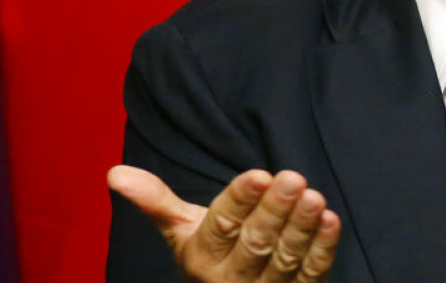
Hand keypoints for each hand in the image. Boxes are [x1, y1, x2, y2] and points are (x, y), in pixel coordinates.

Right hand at [108, 165, 339, 281]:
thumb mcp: (181, 229)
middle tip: (293, 177)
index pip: (221, 225)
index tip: (258, 174)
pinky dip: (322, 249)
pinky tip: (330, 221)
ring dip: (301, 229)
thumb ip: (156, 201)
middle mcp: (231, 278)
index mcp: (201, 256)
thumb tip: (115, 172)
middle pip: (254, 243)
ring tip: (314, 197)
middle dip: (274, 210)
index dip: (240, 199)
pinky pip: (311, 273)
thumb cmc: (209, 251)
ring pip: (285, 259)